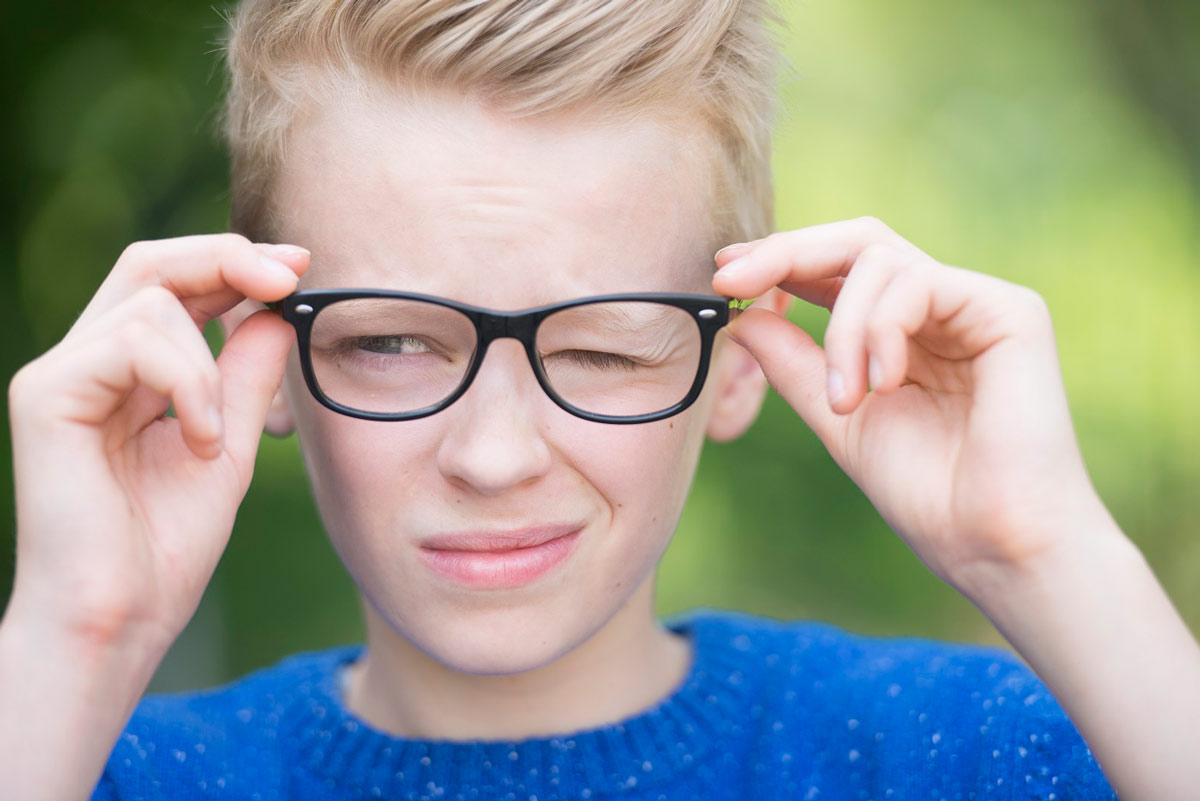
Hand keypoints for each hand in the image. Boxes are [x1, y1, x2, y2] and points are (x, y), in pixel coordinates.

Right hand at [5, 234, 307, 655]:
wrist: (120, 618)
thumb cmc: (165, 544)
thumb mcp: (229, 445)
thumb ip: (246, 377)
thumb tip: (275, 310)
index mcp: (128, 373)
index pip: (173, 285)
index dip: (234, 261)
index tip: (297, 266)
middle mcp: (87, 363)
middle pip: (149, 263)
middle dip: (225, 257)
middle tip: (287, 277)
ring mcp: (59, 374)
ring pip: (150, 300)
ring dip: (208, 364)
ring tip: (213, 439)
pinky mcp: (45, 394)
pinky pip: (129, 342)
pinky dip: (184, 384)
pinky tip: (196, 441)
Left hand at [712, 217, 1108, 596]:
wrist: (993, 546)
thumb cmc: (927, 493)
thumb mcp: (837, 418)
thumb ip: (794, 365)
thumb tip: (741, 316)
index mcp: (902, 332)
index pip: (836, 270)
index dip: (779, 260)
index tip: (723, 274)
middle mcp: (940, 309)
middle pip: (857, 241)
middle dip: (787, 252)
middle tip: (734, 278)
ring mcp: (976, 305)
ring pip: (879, 259)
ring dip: (842, 330)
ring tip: (843, 401)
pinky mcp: (1010, 311)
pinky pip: (919, 283)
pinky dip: (882, 329)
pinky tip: (880, 385)